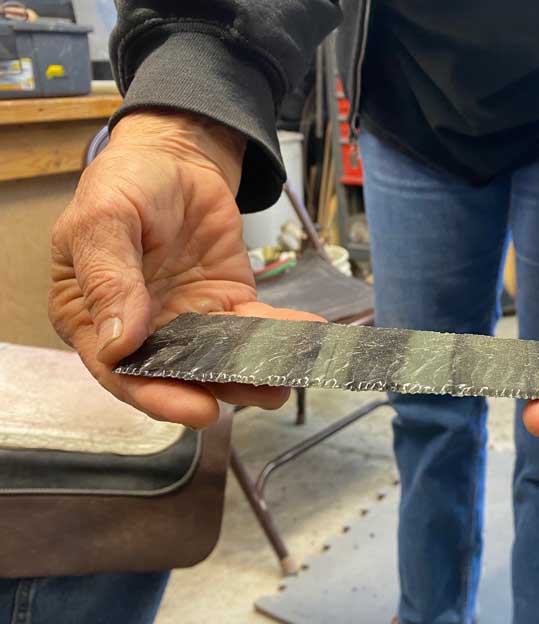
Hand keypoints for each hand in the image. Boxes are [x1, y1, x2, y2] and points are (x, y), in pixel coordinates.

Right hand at [49, 111, 321, 427]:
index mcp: (92, 317)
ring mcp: (187, 320)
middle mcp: (142, 329)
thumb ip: (107, 278)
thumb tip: (118, 342)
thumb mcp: (102, 220)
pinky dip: (280, 333)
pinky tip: (305, 335)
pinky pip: (253, 326)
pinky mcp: (227, 304)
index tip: (195, 409)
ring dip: (254, 373)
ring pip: (219, 360)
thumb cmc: (126, 183)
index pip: (121, 372)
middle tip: (256, 393)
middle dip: (217, 391)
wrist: (176, 157)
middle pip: (175, 376)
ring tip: (285, 377)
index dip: (157, 396)